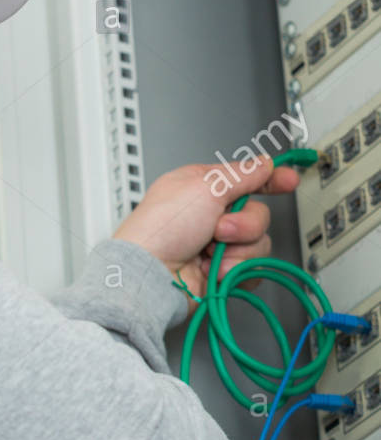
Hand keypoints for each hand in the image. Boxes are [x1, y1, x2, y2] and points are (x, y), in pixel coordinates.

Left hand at [112, 154, 299, 315]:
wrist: (150, 276)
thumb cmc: (161, 228)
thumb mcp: (204, 187)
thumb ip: (241, 174)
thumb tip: (263, 163)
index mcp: (203, 188)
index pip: (246, 179)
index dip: (270, 180)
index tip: (289, 180)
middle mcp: (210, 216)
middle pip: (257, 215)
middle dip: (243, 225)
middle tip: (218, 230)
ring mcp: (216, 246)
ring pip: (258, 244)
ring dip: (236, 250)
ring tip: (209, 254)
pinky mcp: (222, 272)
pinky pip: (252, 269)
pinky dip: (235, 271)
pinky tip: (213, 271)